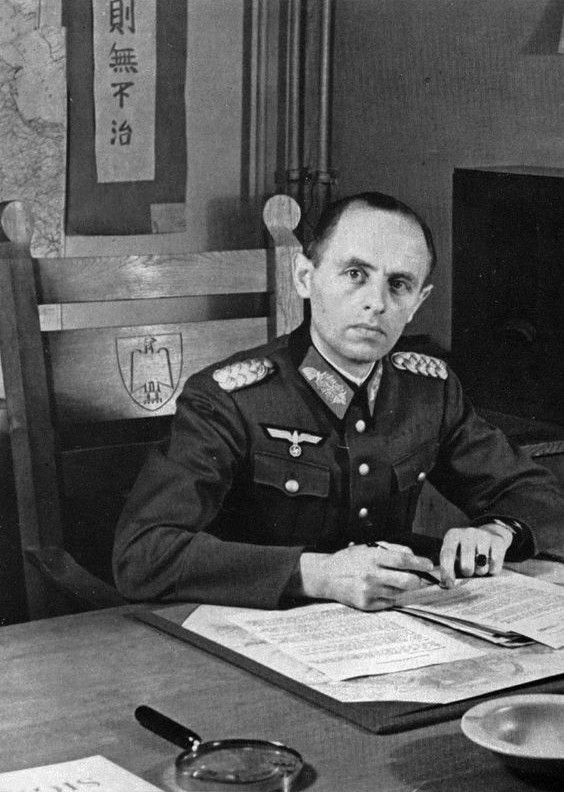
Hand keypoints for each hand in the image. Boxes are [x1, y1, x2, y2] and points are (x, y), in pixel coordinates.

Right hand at [298, 542, 434, 610]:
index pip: (403, 560)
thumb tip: (414, 557)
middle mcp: (371, 575)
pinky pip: (389, 602)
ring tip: (390, 580)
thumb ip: (392, 550)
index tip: (429, 565)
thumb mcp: (368, 547)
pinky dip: (390, 596)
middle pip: (408, 581)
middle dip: (419, 580)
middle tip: (421, 577)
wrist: (326, 576)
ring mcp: (369, 592)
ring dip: (401, 587)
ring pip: (400, 593)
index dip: (420, 563)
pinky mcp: (367, 605)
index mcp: (372, 557)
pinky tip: (380, 588)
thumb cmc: (349, 559)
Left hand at [439, 524, 513, 586]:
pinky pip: (495, 566)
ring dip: (480, 572)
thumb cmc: (466, 552)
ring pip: (481, 566)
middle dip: (467, 573)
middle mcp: (467, 532)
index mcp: (452, 535)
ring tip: (479, 566)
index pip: (447, 556)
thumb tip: (445, 585)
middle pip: (466, 565)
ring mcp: (483, 536)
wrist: (490, 535)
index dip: (447, 573)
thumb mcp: (454, 555)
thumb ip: (448, 569)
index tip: (450, 585)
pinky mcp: (498, 541)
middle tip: (468, 571)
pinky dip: (492, 570)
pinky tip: (490, 563)